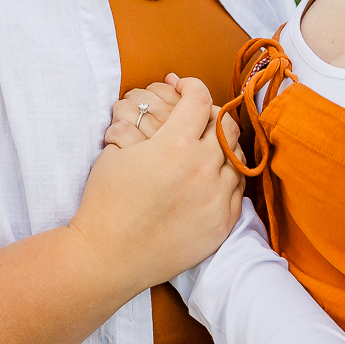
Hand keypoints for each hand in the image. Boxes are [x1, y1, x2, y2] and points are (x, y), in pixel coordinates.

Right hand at [71, 77, 245, 294]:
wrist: (108, 257)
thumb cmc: (106, 202)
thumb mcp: (116, 149)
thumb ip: (141, 125)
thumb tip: (149, 107)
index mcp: (175, 144)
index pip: (200, 99)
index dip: (191, 86)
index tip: (183, 86)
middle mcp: (203, 167)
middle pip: (226, 124)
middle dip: (211, 113)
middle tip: (197, 116)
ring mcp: (216, 197)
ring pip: (237, 155)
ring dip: (223, 145)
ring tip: (206, 146)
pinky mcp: (221, 223)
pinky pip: (238, 188)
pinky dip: (228, 175)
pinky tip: (212, 176)